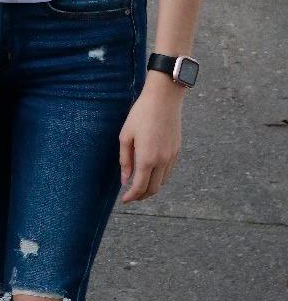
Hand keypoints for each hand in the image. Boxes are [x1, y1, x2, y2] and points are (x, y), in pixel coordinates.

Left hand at [119, 74, 183, 202]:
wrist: (164, 99)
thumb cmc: (140, 114)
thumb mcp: (126, 135)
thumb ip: (125, 160)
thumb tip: (125, 180)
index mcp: (147, 158)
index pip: (140, 187)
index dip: (131, 197)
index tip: (124, 200)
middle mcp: (161, 161)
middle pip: (153, 189)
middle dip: (141, 196)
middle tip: (131, 196)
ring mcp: (171, 157)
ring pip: (162, 182)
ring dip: (151, 188)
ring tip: (140, 185)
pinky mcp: (177, 151)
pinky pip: (168, 172)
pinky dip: (159, 178)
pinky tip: (151, 172)